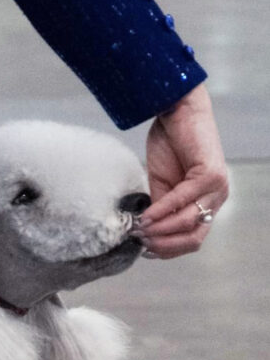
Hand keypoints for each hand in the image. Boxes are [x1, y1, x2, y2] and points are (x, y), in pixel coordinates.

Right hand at [138, 83, 228, 258]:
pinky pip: (183, 200)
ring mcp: (218, 188)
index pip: (192, 239)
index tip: (145, 249)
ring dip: (162, 230)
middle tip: (142, 243)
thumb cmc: (170, 143)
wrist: (176, 110)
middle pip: (194, 238)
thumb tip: (148, 233)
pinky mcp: (211, 175)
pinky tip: (147, 216)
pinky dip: (162, 211)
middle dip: (166, 245)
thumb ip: (162, 209)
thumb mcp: (162, 185)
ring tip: (141, 231)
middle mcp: (217, 198)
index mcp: (207, 203)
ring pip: (190, 223)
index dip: (168, 249)